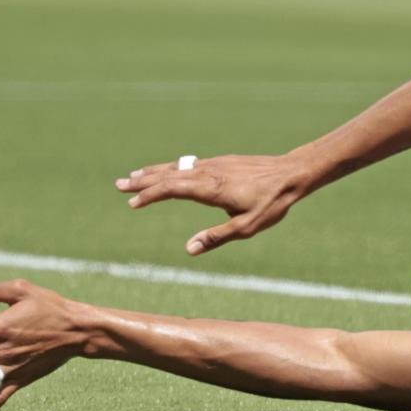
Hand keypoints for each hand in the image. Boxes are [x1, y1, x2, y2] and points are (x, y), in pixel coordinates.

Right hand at [117, 153, 314, 255]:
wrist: (292, 173)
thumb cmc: (272, 203)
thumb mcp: (246, 227)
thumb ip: (217, 237)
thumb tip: (189, 249)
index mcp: (211, 189)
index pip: (172, 189)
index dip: (151, 195)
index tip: (132, 202)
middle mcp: (208, 172)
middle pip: (169, 175)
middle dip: (143, 180)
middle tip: (119, 185)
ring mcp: (214, 164)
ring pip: (178, 166)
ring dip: (154, 171)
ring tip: (134, 175)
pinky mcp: (222, 161)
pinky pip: (189, 163)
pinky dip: (172, 167)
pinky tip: (166, 171)